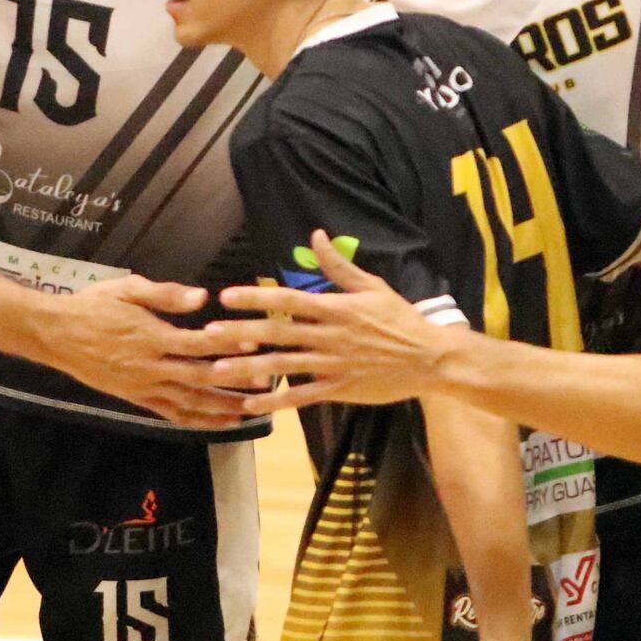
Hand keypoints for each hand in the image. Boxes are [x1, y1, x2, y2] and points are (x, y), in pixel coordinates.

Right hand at [45, 277, 247, 428]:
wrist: (56, 334)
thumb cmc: (93, 305)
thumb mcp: (127, 289)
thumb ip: (166, 294)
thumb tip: (202, 298)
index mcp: (149, 336)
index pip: (197, 344)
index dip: (226, 345)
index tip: (254, 344)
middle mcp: (149, 366)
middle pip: (199, 378)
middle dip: (233, 381)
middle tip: (264, 382)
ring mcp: (142, 386)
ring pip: (187, 402)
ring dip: (220, 407)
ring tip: (249, 411)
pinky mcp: (135, 399)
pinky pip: (168, 413)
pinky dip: (194, 420)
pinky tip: (215, 422)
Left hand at [205, 231, 454, 411]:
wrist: (430, 359)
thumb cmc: (400, 319)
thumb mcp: (372, 287)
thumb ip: (339, 265)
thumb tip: (317, 235)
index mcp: (336, 308)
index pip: (289, 299)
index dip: (256, 298)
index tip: (226, 297)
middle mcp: (330, 335)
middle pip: (279, 333)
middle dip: (242, 334)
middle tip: (209, 335)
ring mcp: (333, 364)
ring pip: (284, 366)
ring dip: (249, 369)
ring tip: (218, 371)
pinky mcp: (339, 388)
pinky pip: (303, 396)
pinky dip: (277, 402)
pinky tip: (252, 405)